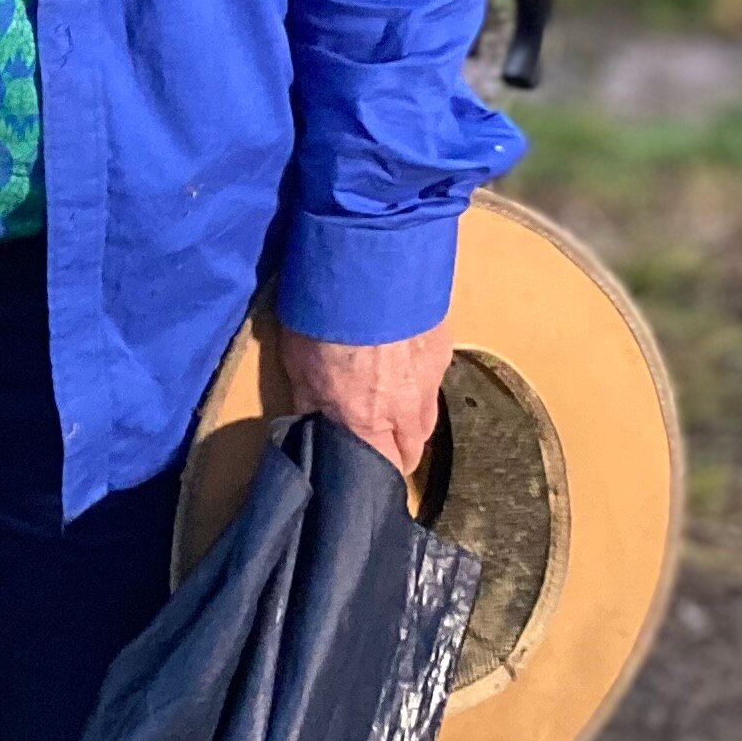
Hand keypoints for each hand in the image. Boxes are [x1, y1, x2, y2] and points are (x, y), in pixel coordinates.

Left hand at [277, 319, 452, 478]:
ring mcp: (430, 378)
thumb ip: (310, 404)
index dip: (375, 476)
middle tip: (375, 439)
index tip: (363, 471)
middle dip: (395, 452)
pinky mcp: (442, 348)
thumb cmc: (323, 319)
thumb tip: (311, 429)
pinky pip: (434, 381)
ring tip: (391, 405)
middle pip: (412, 451)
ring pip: (426, 418)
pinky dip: (421, 383)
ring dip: (411, 421)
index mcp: (367, 423)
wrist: (366, 264)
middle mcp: (406, 410)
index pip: (385, 472)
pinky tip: (404, 364)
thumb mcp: (298, 366)